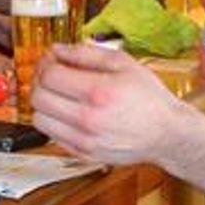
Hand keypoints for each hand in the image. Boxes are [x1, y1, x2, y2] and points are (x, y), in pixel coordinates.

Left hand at [29, 40, 194, 168]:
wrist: (167, 134)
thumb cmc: (149, 98)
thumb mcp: (123, 63)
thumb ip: (86, 53)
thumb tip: (57, 50)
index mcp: (99, 92)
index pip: (49, 76)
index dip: (46, 64)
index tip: (53, 60)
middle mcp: (88, 119)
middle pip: (38, 98)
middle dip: (41, 81)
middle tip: (53, 75)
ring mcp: (84, 140)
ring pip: (39, 119)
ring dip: (44, 103)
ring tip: (59, 95)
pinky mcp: (83, 154)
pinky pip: (51, 136)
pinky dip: (54, 122)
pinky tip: (69, 112)